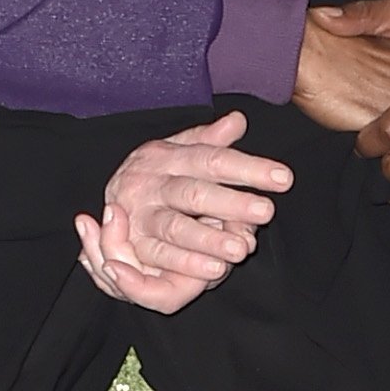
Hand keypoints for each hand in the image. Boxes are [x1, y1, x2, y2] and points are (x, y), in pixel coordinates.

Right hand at [75, 112, 291, 314]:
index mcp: (167, 157)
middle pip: (193, 193)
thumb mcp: (178, 152)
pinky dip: (186, 264)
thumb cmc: (155, 178)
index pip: (211, 159)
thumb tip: (238, 120)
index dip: (247, 168)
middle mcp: (151, 185)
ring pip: (175, 228)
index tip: (284, 178)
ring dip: (208, 239)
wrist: (106, 205)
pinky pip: (160, 258)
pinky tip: (215, 270)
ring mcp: (139, 217)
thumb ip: (208, 140)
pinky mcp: (131, 248)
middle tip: (266, 211)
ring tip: (242, 248)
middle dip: (231, 203)